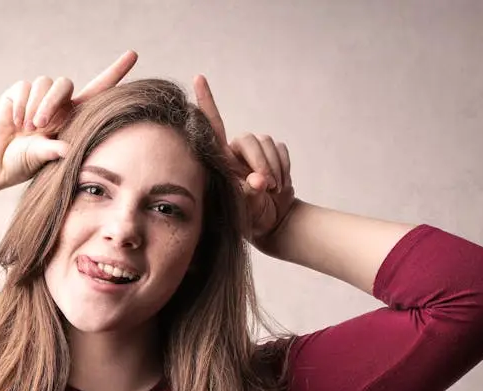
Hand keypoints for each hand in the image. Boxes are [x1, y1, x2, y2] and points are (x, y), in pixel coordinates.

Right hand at [0, 51, 138, 189]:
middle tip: (40, 125)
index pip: (98, 89)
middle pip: (65, 84)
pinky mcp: (19, 92)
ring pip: (45, 83)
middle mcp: (57, 103)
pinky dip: (21, 104)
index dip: (115, 72)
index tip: (133, 54)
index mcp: (72, 116)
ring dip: (36, 105)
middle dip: (52, 103)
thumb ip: (54, 151)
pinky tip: (16, 122)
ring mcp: (38, 96)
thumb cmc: (24, 162)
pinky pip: (25, 87)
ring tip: (28, 128)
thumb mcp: (42, 158)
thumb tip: (67, 149)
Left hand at [192, 75, 296, 241]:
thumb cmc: (250, 216)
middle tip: (267, 186)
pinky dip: (285, 167)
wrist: (273, 220)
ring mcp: (255, 152)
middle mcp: (236, 152)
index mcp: (221, 161)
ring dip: (274, 167)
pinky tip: (281, 185)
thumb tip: (258, 181)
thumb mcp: (246, 208)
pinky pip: (281, 149)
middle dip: (261, 162)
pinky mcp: (274, 153)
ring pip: (267, 142)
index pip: (212, 127)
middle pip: (249, 139)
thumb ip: (250, 194)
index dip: (206, 102)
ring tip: (274, 190)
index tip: (198, 78)